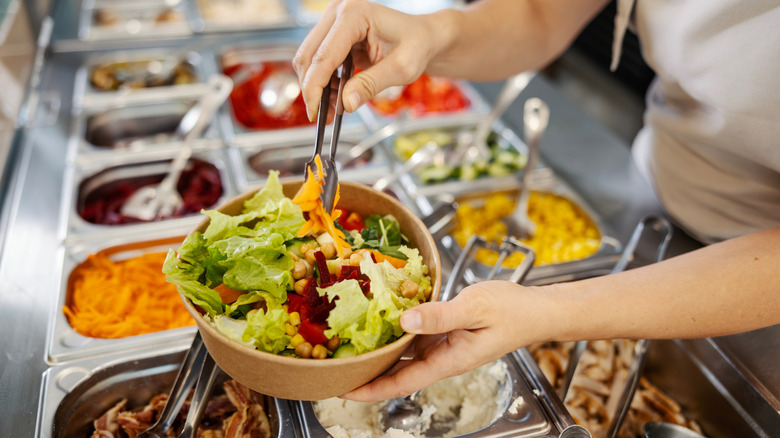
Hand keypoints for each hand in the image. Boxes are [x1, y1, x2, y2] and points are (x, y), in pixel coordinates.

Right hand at [293, 0, 448, 119]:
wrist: (422, 37)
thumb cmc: (417, 45)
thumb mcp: (401, 69)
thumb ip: (372, 84)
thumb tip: (347, 103)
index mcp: (355, 15)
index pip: (324, 55)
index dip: (315, 87)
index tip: (315, 112)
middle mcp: (339, 12)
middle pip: (309, 56)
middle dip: (312, 90)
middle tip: (322, 116)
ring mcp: (334, 21)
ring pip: (309, 59)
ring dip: (316, 87)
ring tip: (333, 109)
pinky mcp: (333, 33)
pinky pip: (318, 60)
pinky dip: (323, 81)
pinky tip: (336, 96)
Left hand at [342, 280, 549, 401]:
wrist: (535, 309)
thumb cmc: (512, 311)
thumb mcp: (475, 308)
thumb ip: (440, 315)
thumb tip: (404, 322)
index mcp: (448, 360)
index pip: (401, 382)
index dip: (370, 390)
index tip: (343, 390)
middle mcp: (441, 357)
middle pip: (396, 372)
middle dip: (367, 373)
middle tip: (335, 366)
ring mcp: (443, 345)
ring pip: (403, 353)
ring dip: (379, 352)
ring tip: (349, 345)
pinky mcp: (445, 331)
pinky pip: (414, 335)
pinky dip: (395, 331)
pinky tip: (380, 319)